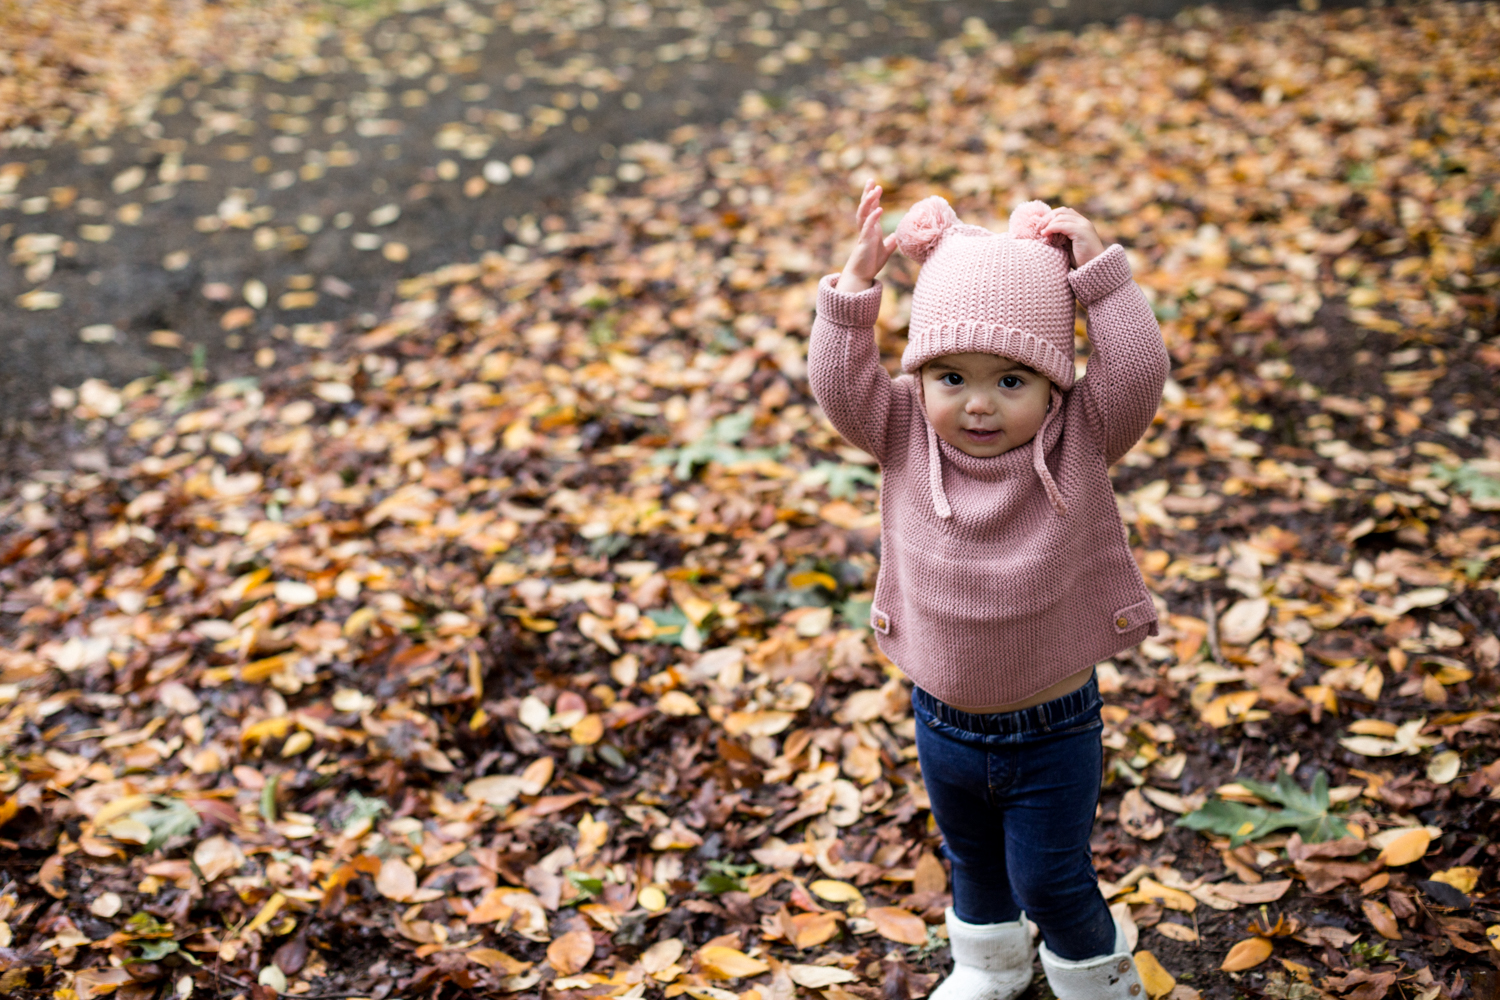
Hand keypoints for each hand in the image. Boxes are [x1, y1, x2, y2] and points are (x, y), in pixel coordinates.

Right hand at [837, 178, 898, 292]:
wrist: (862, 276)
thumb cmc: (871, 263)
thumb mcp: (885, 251)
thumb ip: (891, 242)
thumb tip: (897, 236)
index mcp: (872, 229)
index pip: (871, 209)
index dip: (873, 197)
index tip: (876, 185)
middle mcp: (866, 229)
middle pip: (865, 207)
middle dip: (867, 193)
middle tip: (871, 180)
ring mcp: (864, 234)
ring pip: (864, 214)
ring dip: (869, 202)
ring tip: (875, 190)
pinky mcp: (864, 242)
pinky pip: (867, 227)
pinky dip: (873, 218)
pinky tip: (879, 209)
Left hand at [1040, 207, 1105, 268]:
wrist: (1094, 270)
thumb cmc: (1081, 261)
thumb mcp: (1068, 246)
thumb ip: (1060, 237)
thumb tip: (1044, 233)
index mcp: (1081, 224)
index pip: (1064, 212)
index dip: (1051, 216)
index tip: (1040, 225)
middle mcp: (1084, 222)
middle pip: (1062, 211)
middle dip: (1048, 218)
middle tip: (1037, 227)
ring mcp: (1083, 225)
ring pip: (1061, 216)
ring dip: (1048, 223)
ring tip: (1041, 233)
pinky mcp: (1081, 231)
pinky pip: (1062, 225)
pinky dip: (1051, 228)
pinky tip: (1044, 234)